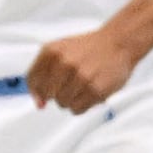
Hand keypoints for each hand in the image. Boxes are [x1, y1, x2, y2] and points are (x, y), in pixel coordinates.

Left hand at [27, 22, 145, 112]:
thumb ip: (43, 73)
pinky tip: (89, 93)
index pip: (32, 80)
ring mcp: (81, 77)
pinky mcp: (96, 90)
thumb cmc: (90, 48)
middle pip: (48, 94)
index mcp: (51, 51)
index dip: (37, 91)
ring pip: (62, 103)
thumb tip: (39, 103)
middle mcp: (64, 63)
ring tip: (83, 86)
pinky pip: (77, 109)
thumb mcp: (61, 51)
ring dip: (72, 99)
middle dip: (57, 93)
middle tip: (71, 84)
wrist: (119, 43)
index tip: (42, 95)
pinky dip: (82, 105)